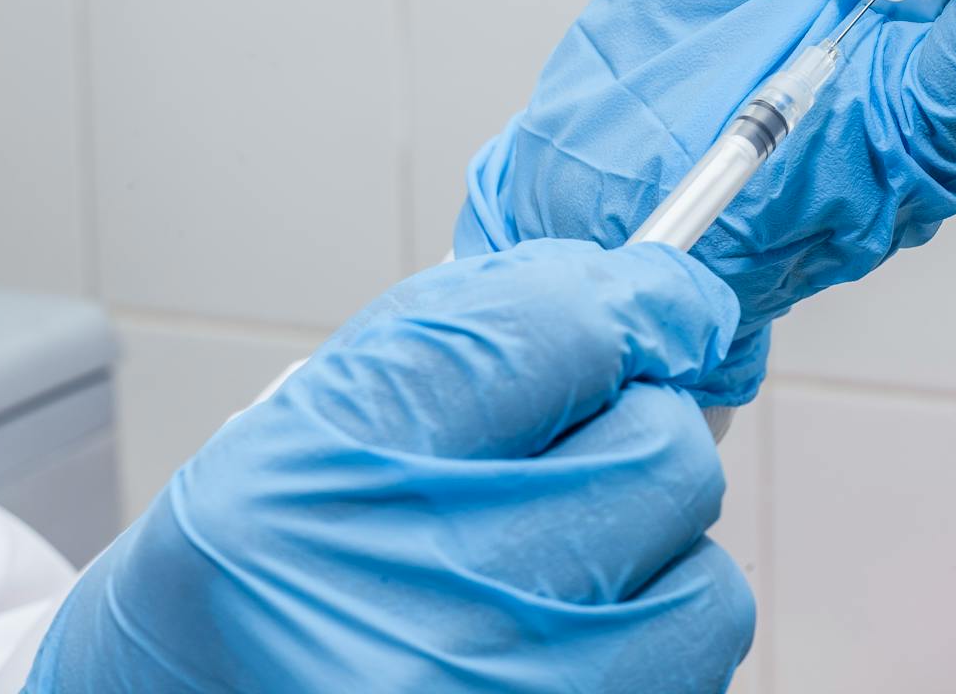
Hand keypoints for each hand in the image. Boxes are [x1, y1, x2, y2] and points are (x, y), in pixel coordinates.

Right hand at [23, 240, 753, 692]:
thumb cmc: (249, 576)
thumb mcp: (294, 423)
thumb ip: (463, 337)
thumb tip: (646, 298)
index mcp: (316, 479)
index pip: (554, 335)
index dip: (632, 303)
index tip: (652, 306)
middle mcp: (405, 608)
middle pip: (658, 453)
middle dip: (634, 431)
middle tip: (571, 454)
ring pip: (706, 583)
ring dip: (651, 556)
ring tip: (558, 562)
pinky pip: (689, 674)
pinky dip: (649, 640)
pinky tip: (562, 634)